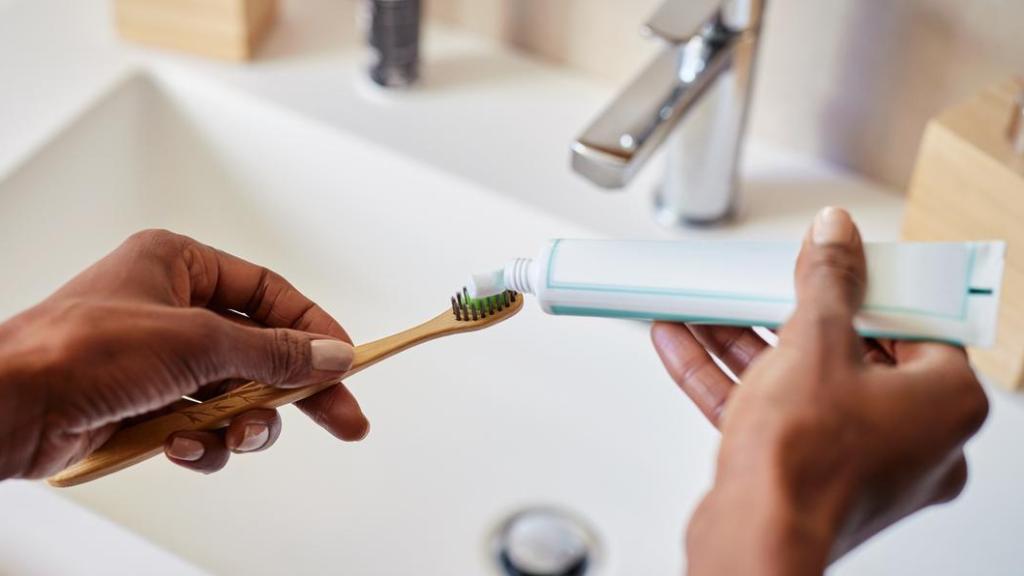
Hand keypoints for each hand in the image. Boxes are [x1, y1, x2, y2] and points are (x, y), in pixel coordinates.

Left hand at [0, 229, 368, 479]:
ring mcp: (158, 360)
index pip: (270, 294)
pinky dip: (200, 443)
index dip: (313, 329)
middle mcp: (172, 308)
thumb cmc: (79, 350)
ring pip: (235, 396)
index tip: (347, 362)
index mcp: (180, 266)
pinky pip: (200, 426)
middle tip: (343, 419)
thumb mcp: (196, 341)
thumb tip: (332, 356)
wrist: (5, 409)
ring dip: (241, 424)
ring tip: (235, 437)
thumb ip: (273, 351)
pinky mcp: (144, 406)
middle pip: (261, 350)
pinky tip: (181, 447)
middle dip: (297, 390)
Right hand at [651, 208, 988, 574]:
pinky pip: (771, 413)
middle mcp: (912, 437)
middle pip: (845, 351)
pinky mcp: (807, 475)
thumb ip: (827, 281)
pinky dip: (729, 379)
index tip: (832, 264)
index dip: (865, 286)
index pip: (912, 321)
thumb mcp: (815, 342)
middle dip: (782, 312)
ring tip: (704, 306)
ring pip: (798, 382)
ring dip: (743, 341)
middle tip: (759, 283)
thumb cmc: (806, 465)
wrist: (754, 542)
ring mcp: (857, 460)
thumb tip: (837, 236)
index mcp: (944, 403)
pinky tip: (684, 344)